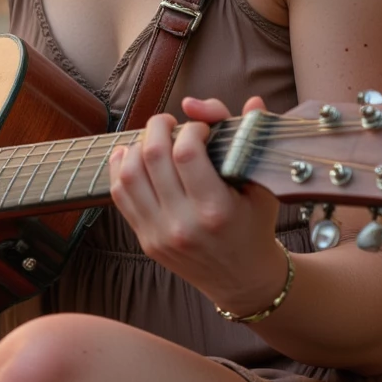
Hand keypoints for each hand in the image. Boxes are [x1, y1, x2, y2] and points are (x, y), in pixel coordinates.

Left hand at [108, 94, 285, 314]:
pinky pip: (120, 196)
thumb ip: (250, 138)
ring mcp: (159, 234)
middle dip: (157, 127)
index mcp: (216, 210)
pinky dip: (120, 168)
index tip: (201, 129)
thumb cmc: (255, 226)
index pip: (186, 153)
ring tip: (153, 139)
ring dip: (136, 146)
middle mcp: (183, 224)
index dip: (191, 128)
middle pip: (152, 158)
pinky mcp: (145, 240)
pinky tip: (132, 154)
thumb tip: (248, 101)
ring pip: (129, 175)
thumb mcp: (261, 185)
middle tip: (169, 122)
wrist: (243, 279)